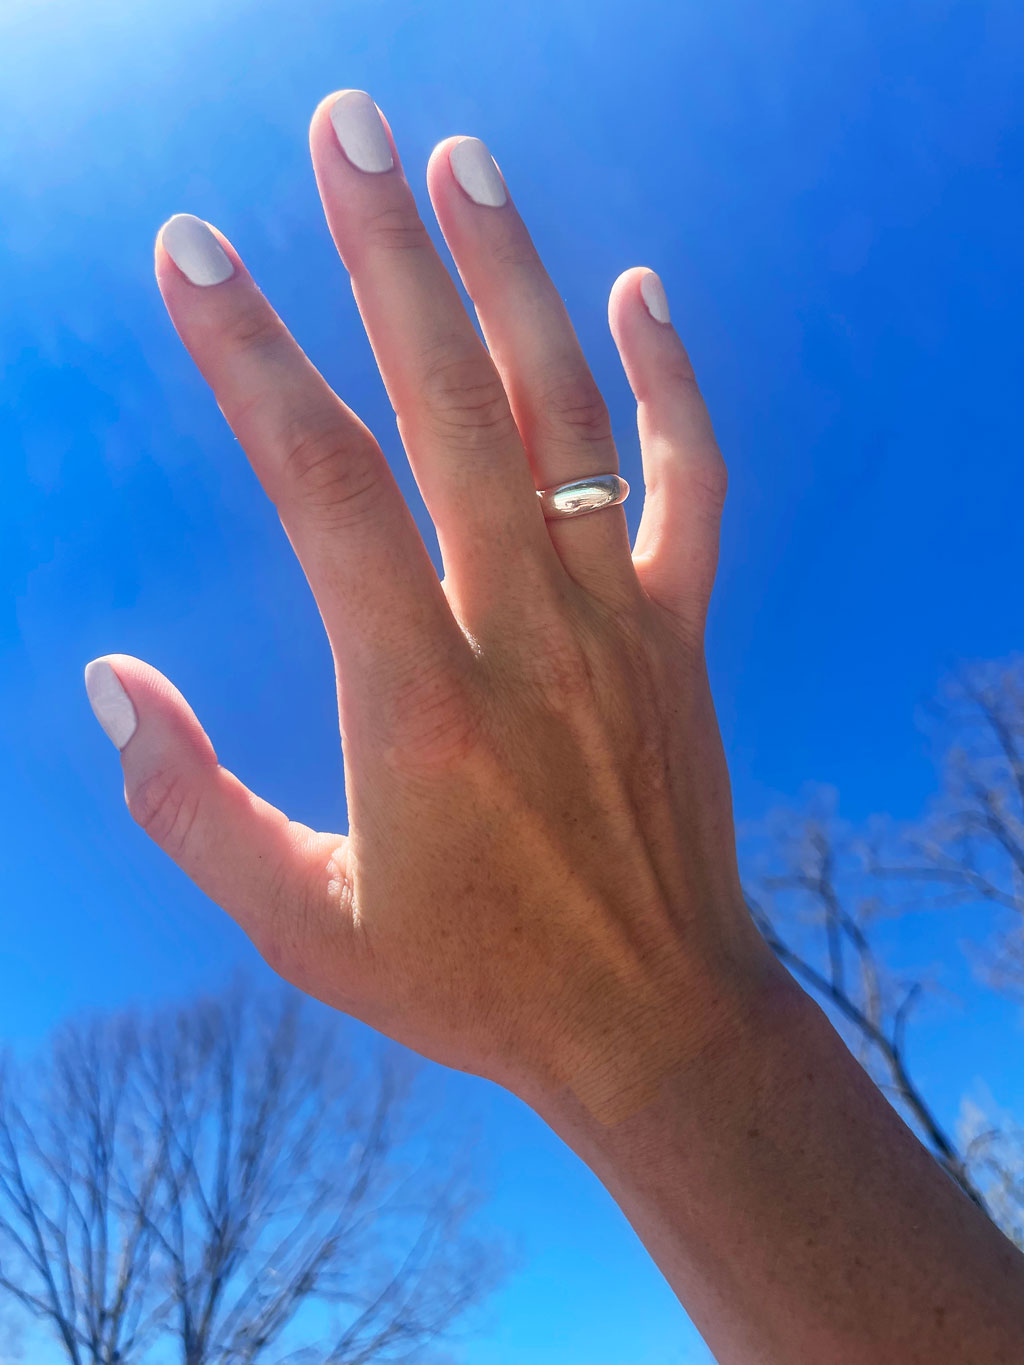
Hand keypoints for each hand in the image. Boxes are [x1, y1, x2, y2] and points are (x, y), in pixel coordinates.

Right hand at [86, 91, 776, 1117]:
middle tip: (343, 132)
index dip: (250, 358)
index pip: (323, 487)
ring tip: (462, 163)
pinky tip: (640, 292)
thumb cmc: (472, 980)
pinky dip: (671, 384)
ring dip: (513, 279)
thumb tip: (107, 683)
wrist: (653, 1017)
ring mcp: (617, 624)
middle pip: (450, 407)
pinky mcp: (681, 636)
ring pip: (569, 418)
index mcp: (418, 700)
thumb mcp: (301, 923)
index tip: (194, 256)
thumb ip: (189, 804)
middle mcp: (525, 635)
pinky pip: (689, 485)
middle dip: (386, 257)